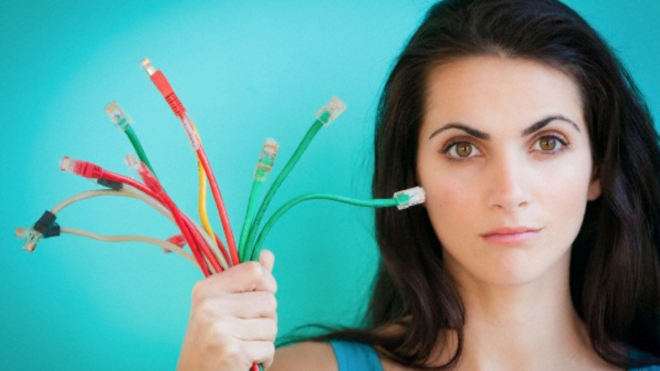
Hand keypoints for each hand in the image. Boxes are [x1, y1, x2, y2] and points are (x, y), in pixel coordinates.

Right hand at [177, 250, 276, 370]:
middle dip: (266, 319)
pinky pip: (269, 348)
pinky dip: (264, 358)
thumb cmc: (212, 343)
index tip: (258, 299)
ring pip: (272, 325)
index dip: (267, 285)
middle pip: (269, 300)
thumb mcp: (223, 307)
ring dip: (265, 341)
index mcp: (207, 289)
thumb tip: (268, 255)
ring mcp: (219, 329)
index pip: (255, 271)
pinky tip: (245, 362)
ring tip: (243, 347)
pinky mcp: (231, 352)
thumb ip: (247, 281)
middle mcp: (209, 306)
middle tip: (244, 333)